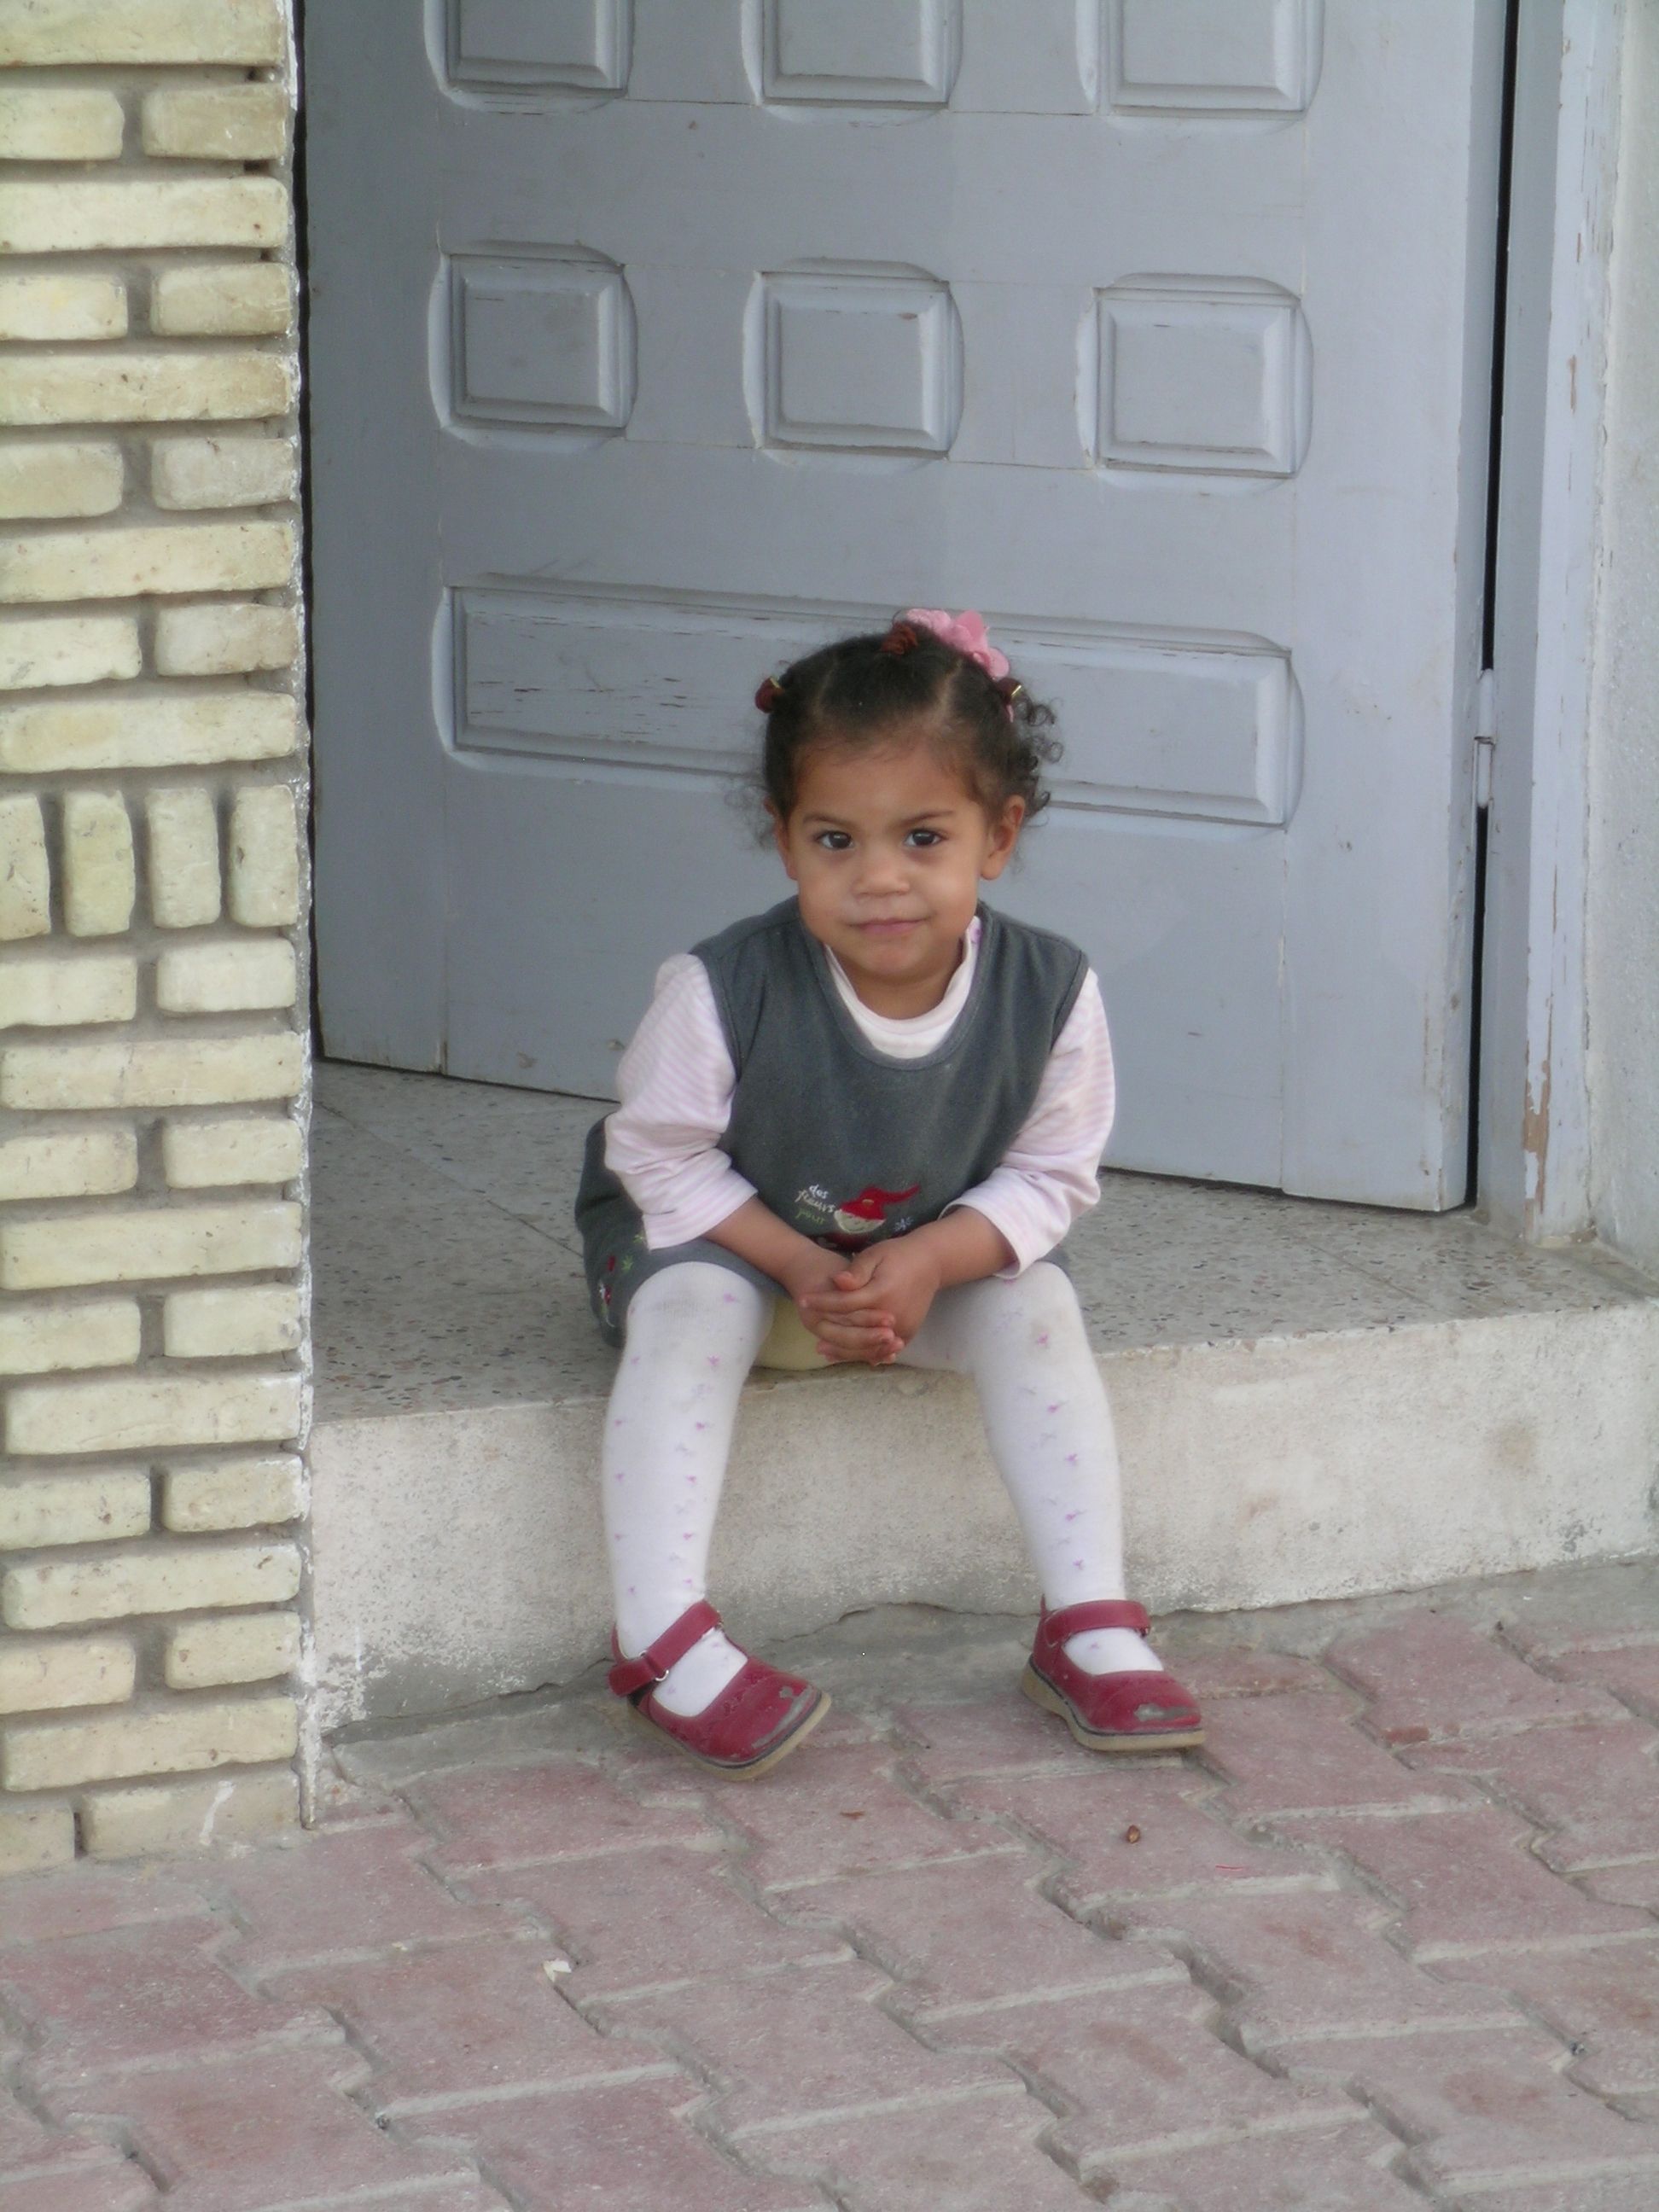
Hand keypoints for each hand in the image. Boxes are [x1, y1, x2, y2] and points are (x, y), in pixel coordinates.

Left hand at [797, 1235, 942, 1361]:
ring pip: (869, 1346)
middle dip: (830, 1334)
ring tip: (824, 1350)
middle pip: (855, 1331)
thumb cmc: (898, 1255)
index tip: (802, 1300)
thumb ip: (857, 1270)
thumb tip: (837, 1281)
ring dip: (845, 1351)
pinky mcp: (909, 1333)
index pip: (845, 1303)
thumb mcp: (876, 1254)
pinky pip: (883, 1349)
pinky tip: (848, 1354)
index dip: (822, 1302)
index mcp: (882, 1293)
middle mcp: (893, 1315)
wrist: (931, 1263)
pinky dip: (865, 1353)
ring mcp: (903, 1328)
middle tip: (809, 1334)